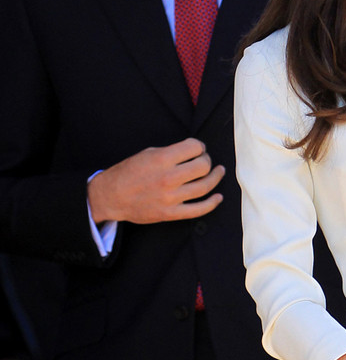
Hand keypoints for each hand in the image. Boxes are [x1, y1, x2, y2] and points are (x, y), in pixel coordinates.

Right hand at [88, 138, 224, 223]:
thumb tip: (193, 153)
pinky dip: (212, 203)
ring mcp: (171, 198)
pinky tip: (218, 197)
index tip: (198, 148)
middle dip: (207, 160)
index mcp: (162, 159)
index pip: (194, 147)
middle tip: (205, 160)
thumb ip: (171, 153)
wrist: (111, 197)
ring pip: (205, 187)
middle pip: (203, 166)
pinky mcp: (171, 213)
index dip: (199, 146)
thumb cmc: (128, 173)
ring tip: (219, 172)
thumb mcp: (147, 154)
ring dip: (215, 177)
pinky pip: (198, 210)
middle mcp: (168, 178)